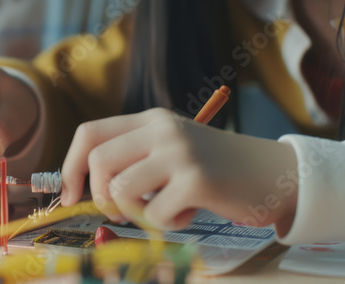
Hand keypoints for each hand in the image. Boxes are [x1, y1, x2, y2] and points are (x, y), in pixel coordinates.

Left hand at [59, 108, 298, 232]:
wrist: (275, 173)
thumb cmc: (217, 170)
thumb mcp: (173, 149)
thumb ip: (135, 158)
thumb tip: (83, 188)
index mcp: (151, 119)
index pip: (89, 133)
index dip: (70, 166)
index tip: (69, 195)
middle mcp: (162, 130)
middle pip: (99, 161)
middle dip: (99, 196)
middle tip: (121, 212)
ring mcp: (180, 153)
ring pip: (120, 190)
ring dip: (133, 213)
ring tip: (160, 210)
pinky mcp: (197, 180)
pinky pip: (154, 214)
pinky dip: (166, 225)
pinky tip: (188, 214)